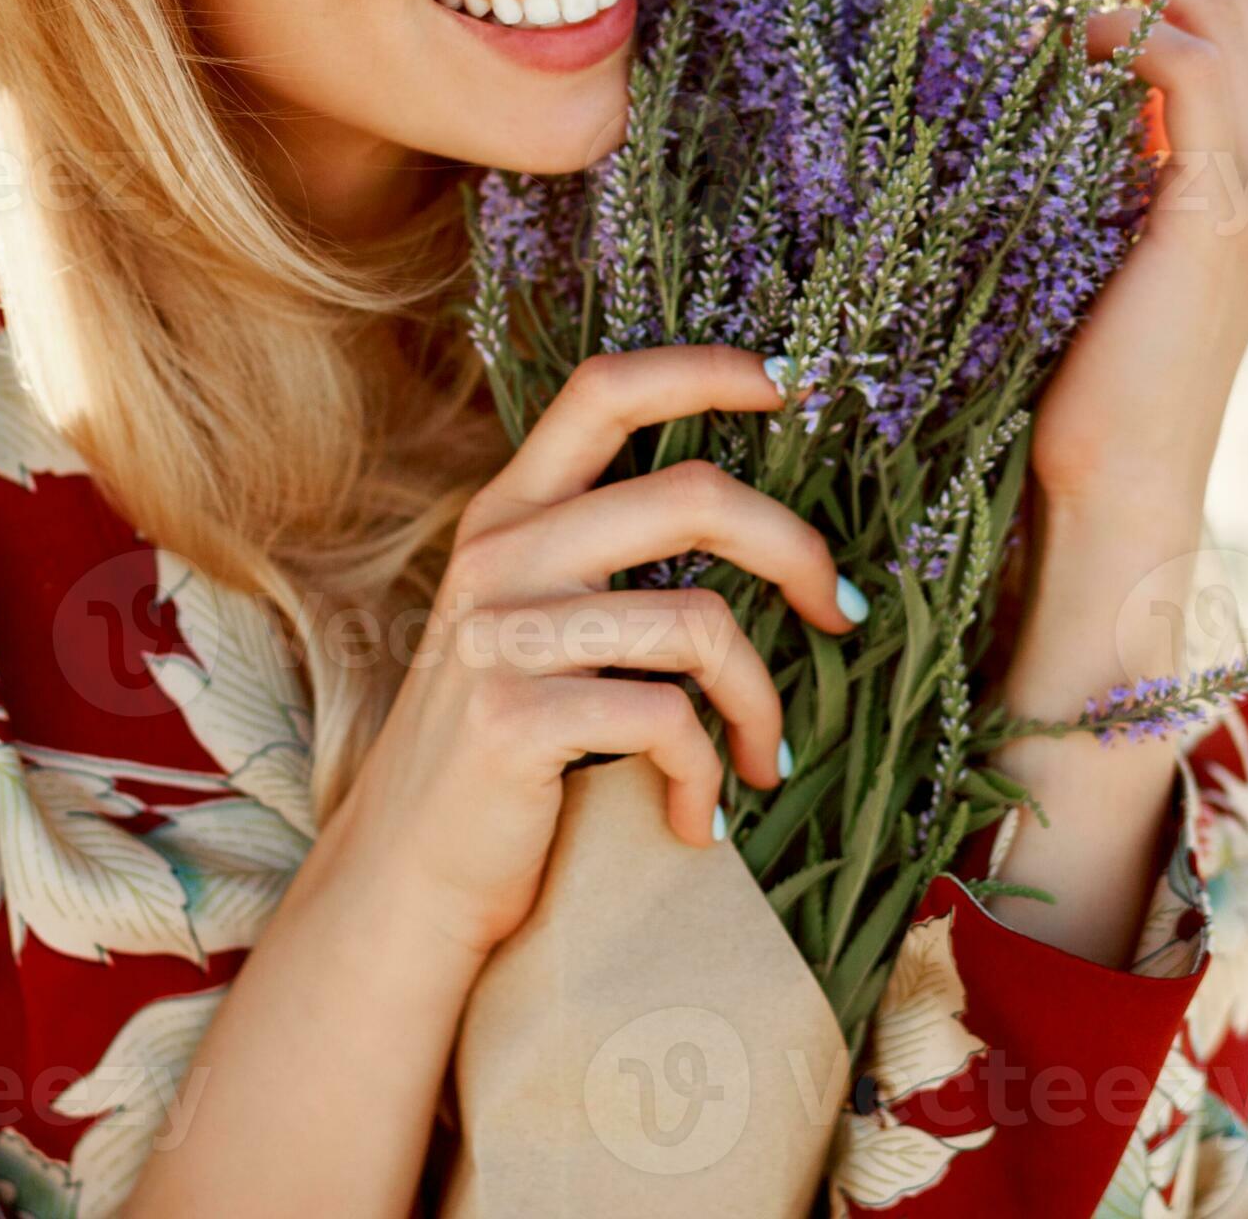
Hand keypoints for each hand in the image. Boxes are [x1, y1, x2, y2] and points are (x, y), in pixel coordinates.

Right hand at [299, 345, 865, 962]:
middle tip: (841, 610)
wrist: (405, 877)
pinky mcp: (515, 716)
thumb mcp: (531, 631)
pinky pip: (668, 721)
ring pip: (699, 622)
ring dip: (762, 705)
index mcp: (509, 514)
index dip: (702, 370)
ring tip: (764, 759)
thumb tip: (757, 534)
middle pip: (691, 494)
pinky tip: (700, 819)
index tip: (788, 384)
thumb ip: (600, 565)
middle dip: (797, 550)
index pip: (603, 389)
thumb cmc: (500, 758)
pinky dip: (708, 778)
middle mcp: (500, 553)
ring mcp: (501, 631)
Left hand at [1024, 0, 1247, 542]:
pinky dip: (1129, 24)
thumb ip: (1070, 147)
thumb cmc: (1056, 374)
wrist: (1101, 486)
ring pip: (1225, 10)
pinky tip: (1054, 4)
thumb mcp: (1064, 229)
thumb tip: (1001, 56)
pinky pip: (1193, 78)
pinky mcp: (1226, 214)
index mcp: (1242, 160)